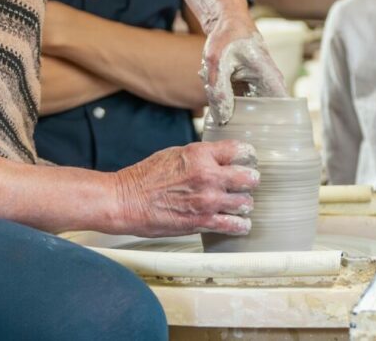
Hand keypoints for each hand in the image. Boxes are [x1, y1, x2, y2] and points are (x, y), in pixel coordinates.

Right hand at [108, 140, 259, 237]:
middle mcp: (208, 176)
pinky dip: (240, 225)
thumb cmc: (145, 177)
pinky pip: (233, 225)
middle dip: (249, 181)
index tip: (248, 159)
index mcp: (201, 155)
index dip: (247, 155)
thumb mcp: (176, 154)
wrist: (126, 201)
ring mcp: (208, 201)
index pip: (240, 150)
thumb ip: (201, 156)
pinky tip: (241, 224)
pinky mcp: (202, 222)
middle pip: (249, 178)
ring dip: (244, 204)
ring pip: (245, 203)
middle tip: (246, 183)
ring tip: (240, 205)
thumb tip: (219, 157)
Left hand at [200, 24, 286, 126]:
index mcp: (270, 80)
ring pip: (247, 111)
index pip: (283, 112)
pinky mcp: (247, 90)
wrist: (228, 24)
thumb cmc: (227, 38)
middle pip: (264, 117)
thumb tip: (222, 119)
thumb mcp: (218, 63)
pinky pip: (238, 105)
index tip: (264, 142)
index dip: (278, 130)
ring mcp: (258, 89)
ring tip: (215, 90)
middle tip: (225, 124)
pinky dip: (226, 102)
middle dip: (244, 122)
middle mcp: (269, 86)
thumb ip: (219, 91)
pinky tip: (214, 87)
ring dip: (230, 109)